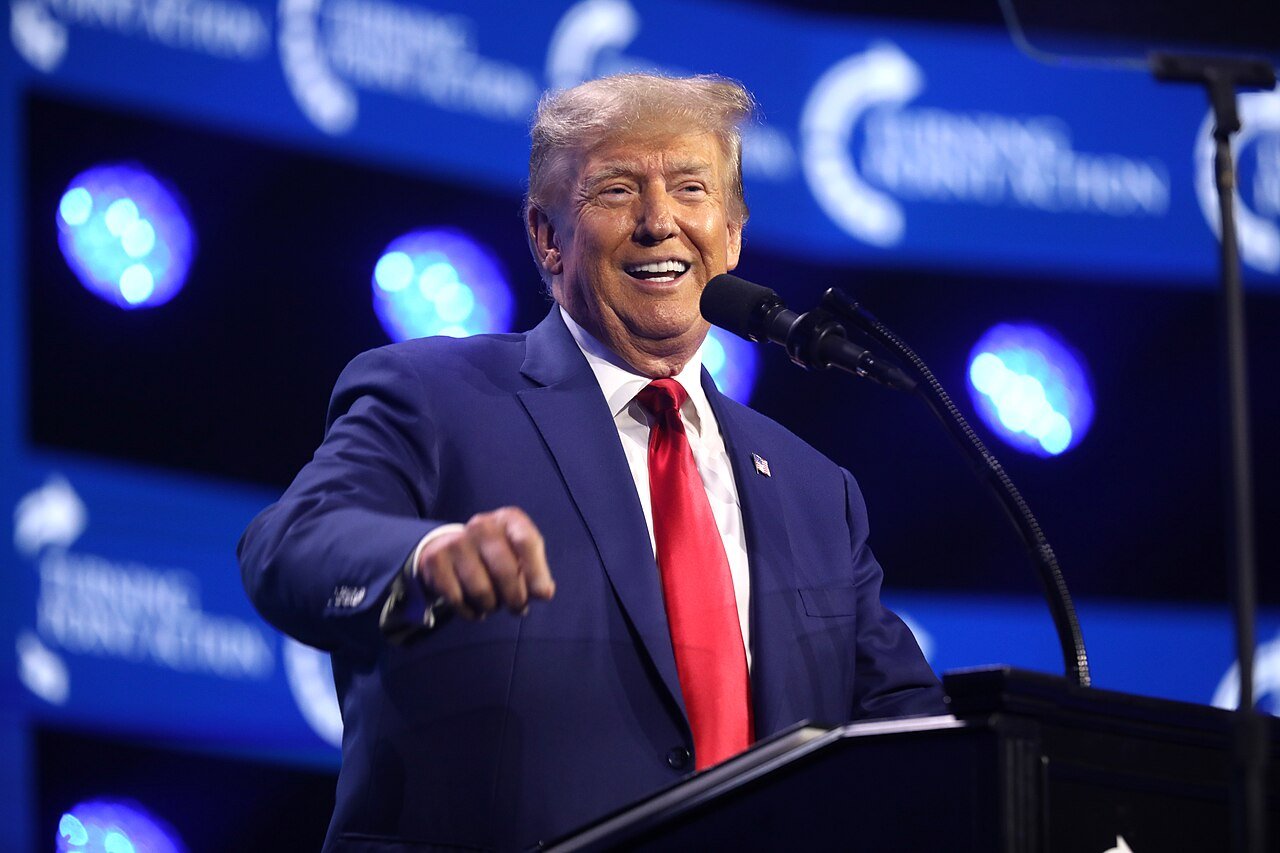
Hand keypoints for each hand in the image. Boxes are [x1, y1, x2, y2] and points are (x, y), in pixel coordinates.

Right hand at [415, 507, 554, 619]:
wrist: (449, 547)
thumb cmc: (496, 554)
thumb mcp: (519, 553)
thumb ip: (535, 570)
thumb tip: (544, 592)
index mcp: (508, 519)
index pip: (526, 542)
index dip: (537, 572)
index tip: (542, 595)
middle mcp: (482, 525)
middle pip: (505, 571)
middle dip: (515, 598)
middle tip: (517, 607)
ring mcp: (456, 542)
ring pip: (481, 591)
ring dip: (491, 606)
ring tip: (493, 603)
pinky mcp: (435, 560)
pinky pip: (457, 599)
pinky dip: (470, 612)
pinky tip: (474, 607)